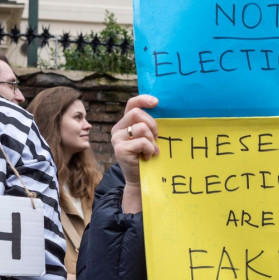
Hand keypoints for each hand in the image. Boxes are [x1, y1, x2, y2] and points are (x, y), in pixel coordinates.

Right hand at [110, 95, 158, 212]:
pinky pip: (142, 142)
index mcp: (124, 123)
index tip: (157, 102)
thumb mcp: (149, 137)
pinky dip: (150, 149)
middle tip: (156, 138)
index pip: (131, 104)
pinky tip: (147, 157)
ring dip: (152, 141)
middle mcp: (117, 129)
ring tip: (151, 151)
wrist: (141, 180)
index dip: (143, 99)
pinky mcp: (120, 149)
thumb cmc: (148, 157)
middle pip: (137, 113)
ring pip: (141, 128)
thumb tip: (161, 109)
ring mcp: (117, 139)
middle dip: (152, 125)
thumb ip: (149, 125)